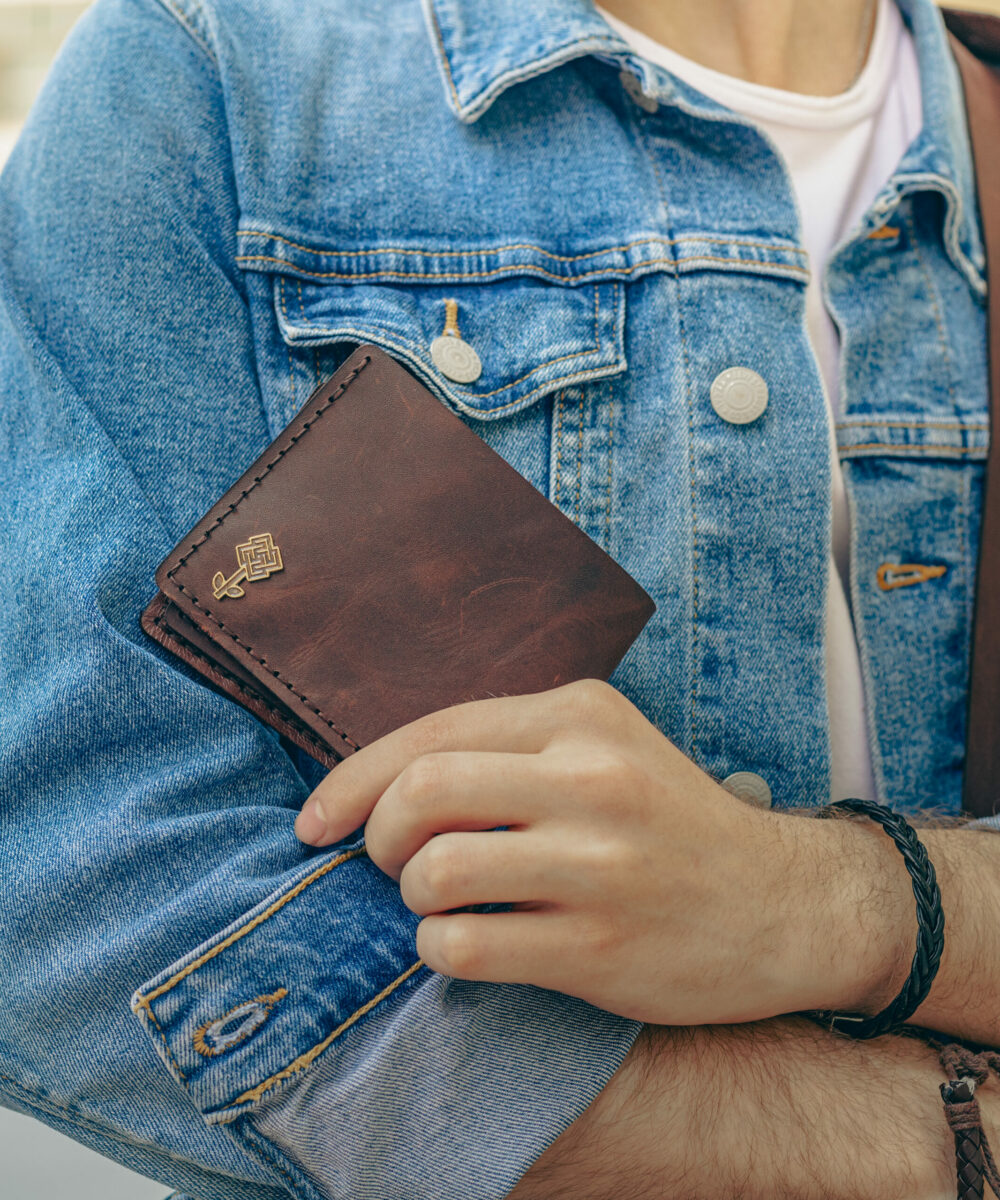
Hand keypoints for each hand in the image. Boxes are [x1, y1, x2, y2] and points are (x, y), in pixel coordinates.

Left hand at [295, 679, 901, 1024]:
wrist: (784, 904)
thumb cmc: (673, 824)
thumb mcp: (606, 747)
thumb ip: (511, 749)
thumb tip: (386, 782)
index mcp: (581, 715)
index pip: (433, 732)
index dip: (353, 779)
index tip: (316, 821)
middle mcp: (589, 778)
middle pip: (421, 793)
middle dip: (379, 835)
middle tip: (393, 862)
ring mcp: (597, 865)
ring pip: (433, 872)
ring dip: (412, 898)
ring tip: (441, 904)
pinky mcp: (599, 948)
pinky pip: (465, 946)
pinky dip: (441, 949)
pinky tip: (467, 944)